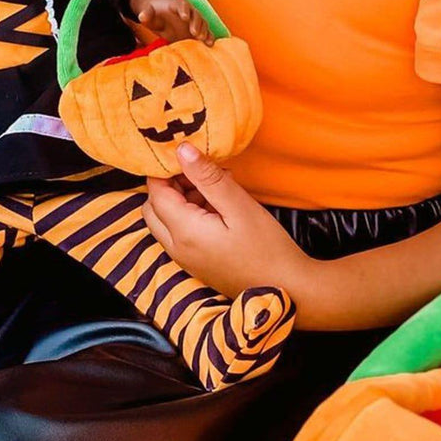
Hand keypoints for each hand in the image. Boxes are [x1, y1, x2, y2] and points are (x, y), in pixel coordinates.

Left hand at [132, 0, 213, 44]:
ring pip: (202, 23)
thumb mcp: (150, 13)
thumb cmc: (157, 13)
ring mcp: (195, 20)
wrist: (165, 12)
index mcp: (177, 4)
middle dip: (196, 23)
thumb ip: (146, 13)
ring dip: (204, 30)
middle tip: (194, 32)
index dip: (184, 10)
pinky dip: (209, 37)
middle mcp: (189, 11)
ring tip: (202, 39)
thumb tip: (142, 16)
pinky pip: (206, 31)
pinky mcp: (198, 29)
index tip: (184, 16)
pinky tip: (210, 44)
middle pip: (195, 14)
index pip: (182, 5)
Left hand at [142, 144, 312, 298]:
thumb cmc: (267, 248)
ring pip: (164, 220)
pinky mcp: (195, 263)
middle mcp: (176, 248)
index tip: (185, 154)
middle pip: (153, 208)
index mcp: (184, 232)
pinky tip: (217, 205)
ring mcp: (184, 259)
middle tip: (198, 170)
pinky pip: (178, 233)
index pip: (155, 192)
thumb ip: (208, 177)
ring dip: (180, 199)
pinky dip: (188, 214)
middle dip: (169, 185)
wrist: (286, 289)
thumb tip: (182, 150)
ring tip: (214, 185)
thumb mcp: (239, 205)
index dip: (165, 169)